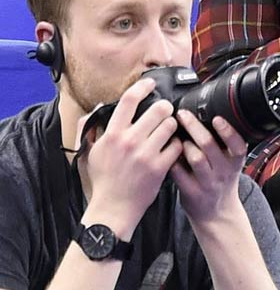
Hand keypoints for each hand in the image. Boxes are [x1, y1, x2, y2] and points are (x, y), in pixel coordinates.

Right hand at [81, 78, 182, 236]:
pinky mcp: (160, 167)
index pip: (128, 101)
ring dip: (172, 125)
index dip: (142, 87)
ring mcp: (146, 154)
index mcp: (112, 134)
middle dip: (165, 107)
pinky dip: (178, 145)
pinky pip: (178, 146)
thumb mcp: (91, 151)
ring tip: (168, 131)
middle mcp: (130, 141)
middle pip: (158, 110)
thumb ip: (92, 127)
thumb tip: (101, 107)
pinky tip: (173, 147)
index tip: (150, 83)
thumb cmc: (103, 178)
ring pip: (170, 126)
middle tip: (165, 111)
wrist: (114, 206)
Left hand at [170, 111, 248, 225]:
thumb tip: (203, 116)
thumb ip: (222, 145)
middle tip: (182, 114)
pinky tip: (165, 153)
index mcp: (235, 162)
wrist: (216, 213)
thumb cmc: (219, 181)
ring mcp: (208, 183)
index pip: (237, 144)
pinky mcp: (192, 192)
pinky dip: (171, 160)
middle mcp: (223, 171)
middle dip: (194, 126)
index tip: (216, 118)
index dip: (228, 131)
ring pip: (195, 158)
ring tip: (174, 135)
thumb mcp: (229, 164)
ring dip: (183, 144)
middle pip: (209, 145)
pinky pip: (178, 172)